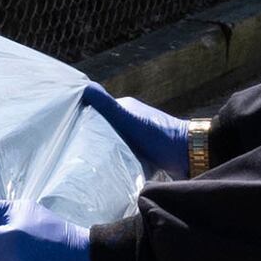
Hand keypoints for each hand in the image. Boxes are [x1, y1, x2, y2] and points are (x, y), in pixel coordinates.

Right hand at [83, 84, 206, 176]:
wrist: (191, 156)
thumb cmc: (160, 136)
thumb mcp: (129, 120)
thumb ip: (108, 107)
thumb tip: (84, 87)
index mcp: (127, 108)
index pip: (98, 112)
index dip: (83, 121)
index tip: (69, 134)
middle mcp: (133, 121)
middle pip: (105, 129)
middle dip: (93, 139)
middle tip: (76, 153)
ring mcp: (141, 138)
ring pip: (115, 144)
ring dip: (106, 153)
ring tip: (90, 165)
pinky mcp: (147, 154)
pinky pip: (126, 157)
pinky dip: (118, 163)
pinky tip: (109, 172)